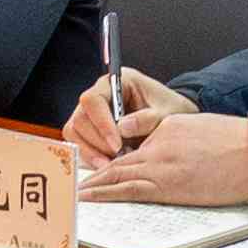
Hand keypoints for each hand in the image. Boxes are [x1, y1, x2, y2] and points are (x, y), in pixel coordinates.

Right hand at [65, 66, 185, 161]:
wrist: (172, 118)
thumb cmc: (170, 110)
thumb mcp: (167, 113)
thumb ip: (148, 119)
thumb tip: (122, 127)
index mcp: (117, 82)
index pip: (93, 99)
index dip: (101, 123)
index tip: (117, 144)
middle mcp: (99, 95)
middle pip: (80, 118)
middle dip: (98, 142)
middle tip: (119, 156)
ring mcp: (91, 113)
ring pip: (75, 132)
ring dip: (92, 152)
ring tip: (114, 163)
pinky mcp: (89, 130)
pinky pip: (79, 144)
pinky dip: (91, 157)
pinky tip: (108, 165)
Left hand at [88, 111, 247, 206]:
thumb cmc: (233, 143)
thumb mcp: (197, 131)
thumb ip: (173, 141)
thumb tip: (162, 162)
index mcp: (164, 131)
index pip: (130, 147)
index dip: (111, 160)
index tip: (99, 170)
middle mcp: (156, 146)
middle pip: (118, 161)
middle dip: (96, 175)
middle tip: (76, 183)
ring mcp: (160, 166)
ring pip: (118, 175)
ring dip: (95, 186)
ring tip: (78, 194)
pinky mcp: (168, 185)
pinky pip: (130, 190)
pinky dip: (108, 194)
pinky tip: (94, 198)